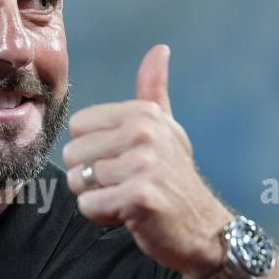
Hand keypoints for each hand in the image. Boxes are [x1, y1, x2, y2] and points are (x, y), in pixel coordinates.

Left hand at [63, 44, 233, 276]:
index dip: (93, 150)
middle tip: (125, 184)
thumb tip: (160, 49)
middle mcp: (144, 133)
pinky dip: (103, 215)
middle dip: (90, 177)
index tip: (122, 161)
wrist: (204, 228)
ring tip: (128, 197)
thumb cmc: (175, 177)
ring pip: (79, 181)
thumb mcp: (166, 129)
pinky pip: (89, 205)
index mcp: (143, 114)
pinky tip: (129, 214)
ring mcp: (143, 165)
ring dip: (97, 197)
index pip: (78, 127)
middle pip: (73, 154)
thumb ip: (154, 91)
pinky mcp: (139, 197)